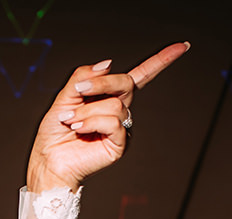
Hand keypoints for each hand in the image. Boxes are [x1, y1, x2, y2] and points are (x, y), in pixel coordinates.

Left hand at [26, 42, 190, 191]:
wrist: (49, 159)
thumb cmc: (56, 131)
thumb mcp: (66, 96)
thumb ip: (83, 77)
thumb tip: (109, 63)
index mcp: (110, 96)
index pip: (140, 75)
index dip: (161, 60)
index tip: (182, 46)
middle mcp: (120, 110)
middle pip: (125, 82)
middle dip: (101, 83)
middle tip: (78, 92)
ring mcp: (122, 127)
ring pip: (114, 105)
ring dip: (86, 111)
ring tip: (71, 122)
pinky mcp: (120, 144)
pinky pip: (113, 122)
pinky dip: (92, 122)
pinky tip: (79, 129)